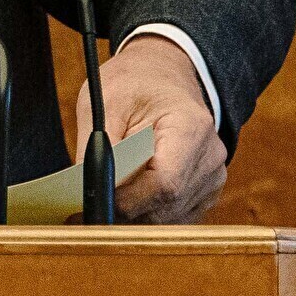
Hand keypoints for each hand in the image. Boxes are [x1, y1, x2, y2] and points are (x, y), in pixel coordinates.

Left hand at [79, 34, 227, 223]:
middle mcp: (210, 159)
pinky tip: (124, 198)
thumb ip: (98, 147)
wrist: (164, 77)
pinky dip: (145, 213)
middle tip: (84, 208)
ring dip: (132, 215)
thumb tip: (89, 190)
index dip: (127, 200)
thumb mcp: (105, 102)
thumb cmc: (135, 84)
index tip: (92, 201)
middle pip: (165, 207)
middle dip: (123, 211)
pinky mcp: (204, 193)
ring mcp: (211, 179)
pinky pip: (172, 216)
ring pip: (167, 218)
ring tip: (101, 199)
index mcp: (191, 128)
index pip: (165, 184)